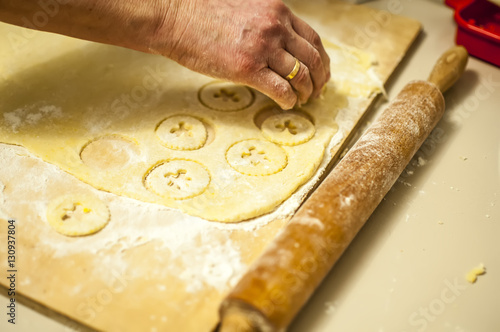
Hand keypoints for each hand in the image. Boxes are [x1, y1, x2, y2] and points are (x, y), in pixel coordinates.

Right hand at [152, 0, 330, 108]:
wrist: (176, 18)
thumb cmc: (203, 13)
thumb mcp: (245, 6)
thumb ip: (266, 21)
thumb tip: (278, 42)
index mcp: (277, 11)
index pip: (312, 38)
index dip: (322, 59)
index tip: (322, 72)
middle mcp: (276, 27)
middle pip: (312, 58)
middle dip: (319, 79)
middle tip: (318, 91)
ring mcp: (263, 48)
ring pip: (300, 76)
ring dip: (306, 92)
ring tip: (303, 100)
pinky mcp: (248, 69)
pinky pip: (281, 89)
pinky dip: (288, 100)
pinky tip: (286, 105)